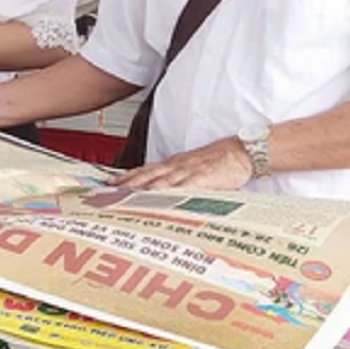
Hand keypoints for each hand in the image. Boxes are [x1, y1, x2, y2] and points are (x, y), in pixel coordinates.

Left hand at [117, 138, 252, 191]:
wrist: (241, 151)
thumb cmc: (219, 162)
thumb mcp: (194, 169)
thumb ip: (179, 180)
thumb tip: (162, 193)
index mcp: (175, 164)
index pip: (145, 170)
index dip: (126, 176)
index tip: (109, 183)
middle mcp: (177, 166)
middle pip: (147, 174)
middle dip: (126, 183)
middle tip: (108, 191)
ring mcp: (189, 171)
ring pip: (160, 180)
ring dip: (142, 187)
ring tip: (125, 195)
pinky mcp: (203, 178)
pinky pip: (184, 185)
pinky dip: (170, 191)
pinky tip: (159, 197)